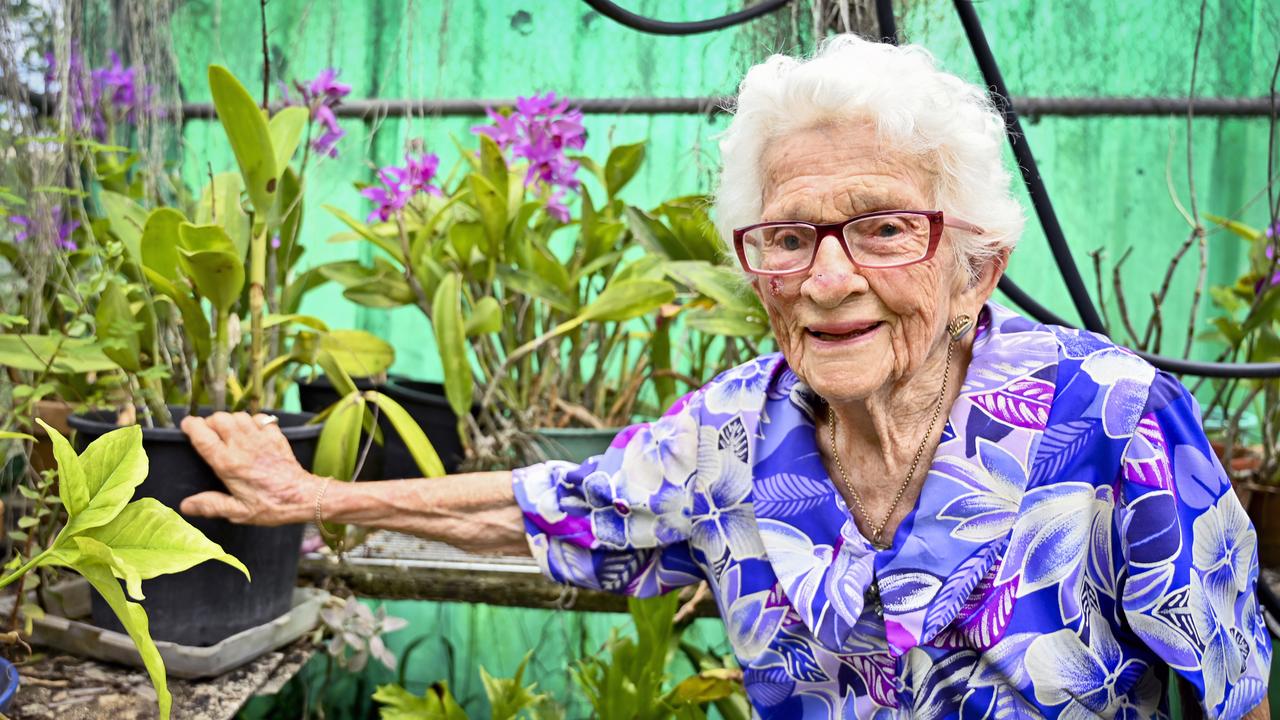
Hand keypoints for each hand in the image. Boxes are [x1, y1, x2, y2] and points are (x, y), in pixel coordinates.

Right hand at [179, 411, 319, 525]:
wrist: (304, 496)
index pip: (203, 435)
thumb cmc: (271, 506)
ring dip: (230, 420)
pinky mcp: (276, 435)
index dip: (191, 426)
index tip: (186, 426)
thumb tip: (185, 505)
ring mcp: (260, 438)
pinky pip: (260, 417)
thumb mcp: (238, 512)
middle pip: (219, 419)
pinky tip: (251, 432)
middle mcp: (242, 445)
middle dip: (210, 422)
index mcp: (228, 464)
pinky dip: (252, 420)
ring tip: (228, 433)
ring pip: (238, 415)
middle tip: (209, 434)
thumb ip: (211, 505)